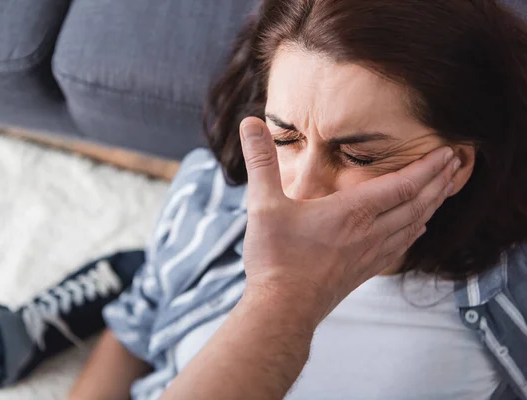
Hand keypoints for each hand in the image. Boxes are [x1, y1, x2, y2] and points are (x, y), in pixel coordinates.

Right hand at [240, 117, 457, 327]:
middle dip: (438, 182)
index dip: (427, 168)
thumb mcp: (262, 205)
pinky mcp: (362, 271)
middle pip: (416, 204)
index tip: (446, 152)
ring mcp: (369, 255)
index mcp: (351, 213)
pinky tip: (416, 230)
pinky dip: (414, 232)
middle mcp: (368, 233)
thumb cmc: (275, 259)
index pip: (402, 185)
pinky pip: (400, 247)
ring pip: (412, 226)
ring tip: (443, 191)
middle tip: (454, 165)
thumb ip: (260, 162)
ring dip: (432, 206)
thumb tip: (250, 123)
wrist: (282, 310)